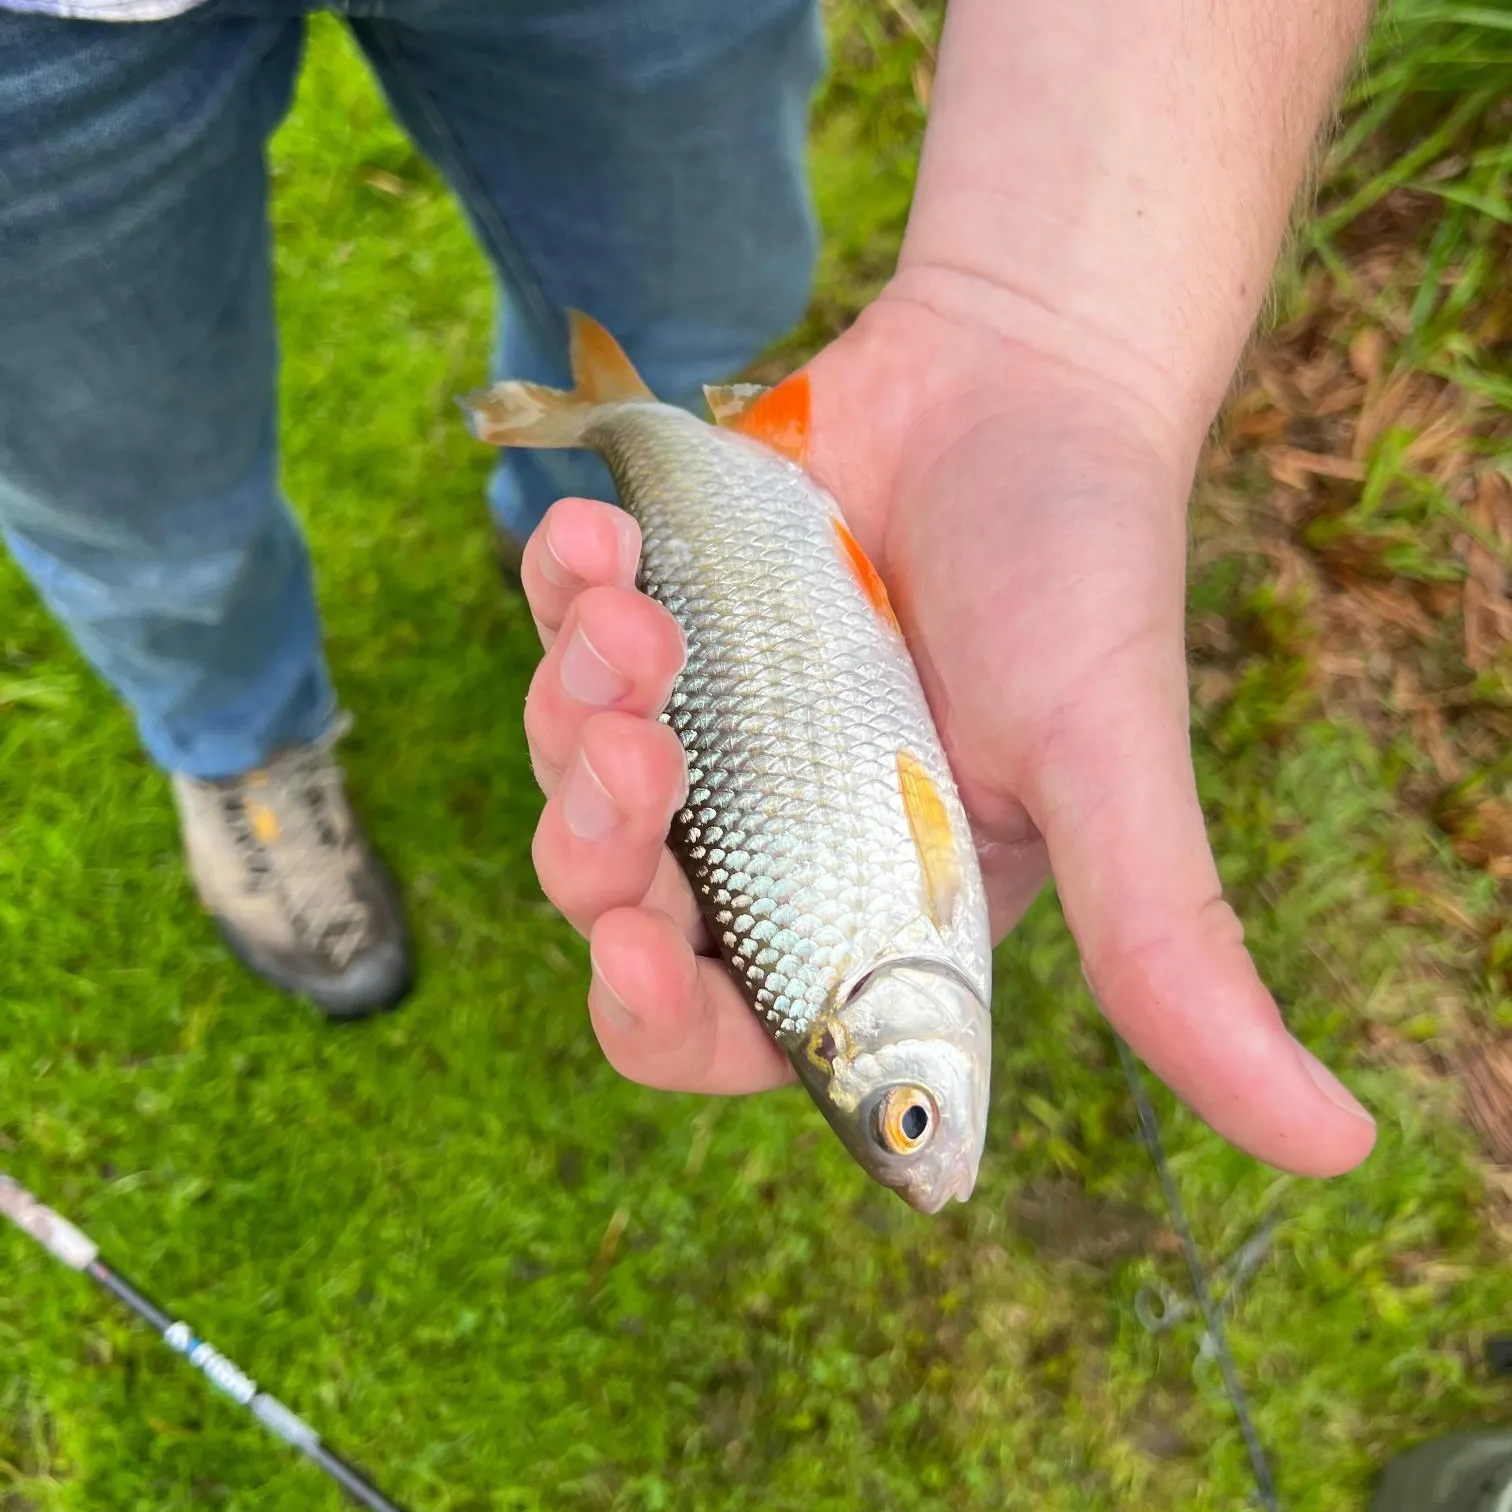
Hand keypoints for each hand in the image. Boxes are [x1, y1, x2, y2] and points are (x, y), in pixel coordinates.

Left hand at [519, 272, 1376, 1177]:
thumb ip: (1171, 952)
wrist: (1021, 383)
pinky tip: (601, 542)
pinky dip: (556, 596)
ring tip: (642, 615)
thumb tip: (1335, 1151)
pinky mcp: (663, 608)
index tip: (636, 943)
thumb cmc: (1080, 578)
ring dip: (573, 708)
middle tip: (640, 747)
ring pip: (569, 774)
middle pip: (618, 909)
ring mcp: (707, 717)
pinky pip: (558, 635)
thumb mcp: (1112, 772)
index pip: (731, 1030)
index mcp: (869, 902)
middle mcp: (773, 829)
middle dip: (596, 849)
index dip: (661, 1020)